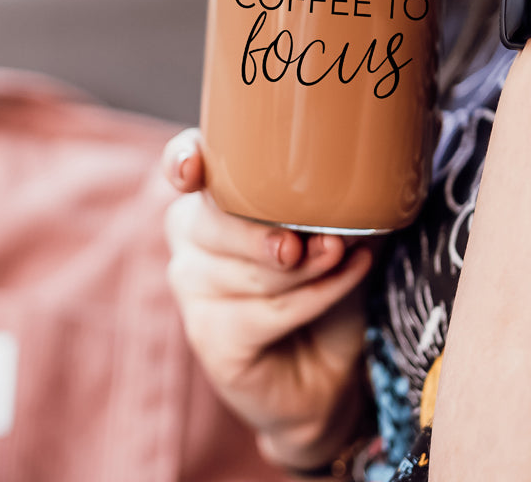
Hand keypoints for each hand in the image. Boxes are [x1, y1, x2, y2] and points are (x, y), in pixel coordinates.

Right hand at [161, 129, 372, 472]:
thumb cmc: (321, 281)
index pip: (181, 165)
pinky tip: (349, 277)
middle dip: (264, 231)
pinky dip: (317, 296)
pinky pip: (266, 314)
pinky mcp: (211, 339)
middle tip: (315, 239)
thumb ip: (327, 208)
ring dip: (307, 266)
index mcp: (209, 197)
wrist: (327, 368)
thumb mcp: (329, 231)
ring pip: (247, 272)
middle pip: (213, 222)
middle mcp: (190, 239)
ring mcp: (193, 291)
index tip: (194, 172)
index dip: (182, 162)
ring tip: (345, 254)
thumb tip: (348, 194)